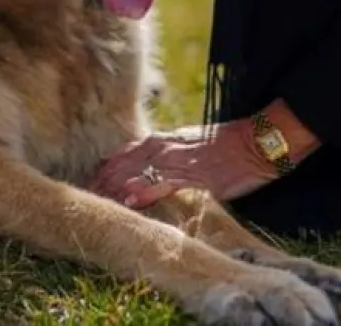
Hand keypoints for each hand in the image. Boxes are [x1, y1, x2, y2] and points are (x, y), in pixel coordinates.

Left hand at [87, 100, 319, 208]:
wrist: (260, 140)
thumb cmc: (229, 145)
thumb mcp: (192, 146)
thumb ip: (169, 157)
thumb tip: (150, 172)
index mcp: (165, 140)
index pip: (124, 154)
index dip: (105, 170)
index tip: (89, 185)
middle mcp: (166, 147)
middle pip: (123, 162)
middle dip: (102, 180)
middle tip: (80, 198)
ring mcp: (179, 160)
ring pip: (137, 171)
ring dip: (114, 186)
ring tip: (94, 200)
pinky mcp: (195, 175)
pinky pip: (164, 183)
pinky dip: (144, 190)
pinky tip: (128, 200)